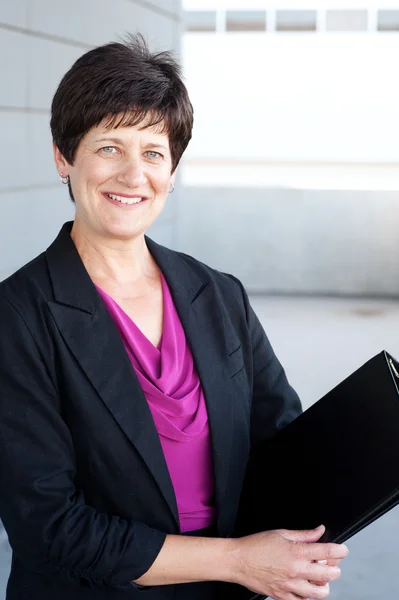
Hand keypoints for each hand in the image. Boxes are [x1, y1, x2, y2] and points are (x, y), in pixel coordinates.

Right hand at [229, 524, 348, 599]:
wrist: (238, 560)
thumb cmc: (256, 546)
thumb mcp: (281, 533)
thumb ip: (304, 534)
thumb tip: (319, 531)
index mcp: (296, 552)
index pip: (326, 552)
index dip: (339, 551)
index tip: (343, 550)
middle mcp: (295, 570)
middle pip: (328, 574)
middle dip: (335, 568)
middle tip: (331, 564)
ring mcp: (290, 586)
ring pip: (319, 593)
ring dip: (324, 585)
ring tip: (320, 578)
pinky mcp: (282, 596)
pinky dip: (308, 597)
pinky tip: (306, 588)